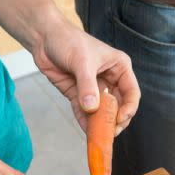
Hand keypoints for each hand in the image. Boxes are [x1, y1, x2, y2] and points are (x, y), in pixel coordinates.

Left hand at [32, 17, 139, 134]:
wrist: (43, 37)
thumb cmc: (68, 41)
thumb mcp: (81, 62)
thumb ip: (87, 86)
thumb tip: (92, 108)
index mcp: (120, 68)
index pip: (131, 93)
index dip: (128, 108)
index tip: (120, 119)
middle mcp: (111, 79)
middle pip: (119, 105)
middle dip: (116, 120)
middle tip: (110, 132)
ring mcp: (95, 88)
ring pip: (103, 111)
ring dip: (101, 124)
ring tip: (99, 137)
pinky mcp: (79, 94)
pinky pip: (85, 112)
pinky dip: (86, 123)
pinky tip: (87, 133)